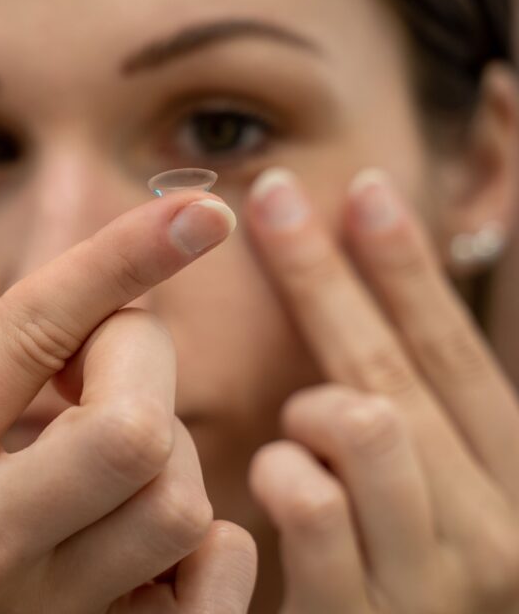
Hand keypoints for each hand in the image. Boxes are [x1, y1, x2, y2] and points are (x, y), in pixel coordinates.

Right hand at [0, 192, 256, 612]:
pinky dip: (200, 529)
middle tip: (94, 345)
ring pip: (172, 503)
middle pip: (131, 428)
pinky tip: (134, 499)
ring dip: (160, 435)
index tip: (195, 212)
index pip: (28, 338)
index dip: (117, 259)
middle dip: (137, 352)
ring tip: (93, 424)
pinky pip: (204, 586)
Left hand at [246, 168, 518, 612]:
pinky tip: (273, 493)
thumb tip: (369, 315)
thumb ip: (411, 424)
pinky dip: (276, 474)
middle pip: (397, 365)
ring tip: (298, 440)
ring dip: (307, 413)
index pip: (455, 354)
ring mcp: (433, 581)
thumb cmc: (391, 590)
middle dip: (324, 271)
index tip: (363, 190)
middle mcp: (496, 533)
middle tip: (270, 198)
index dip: (407, 266)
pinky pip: (305, 495)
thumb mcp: (423, 504)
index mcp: (512, 489)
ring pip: (363, 418)